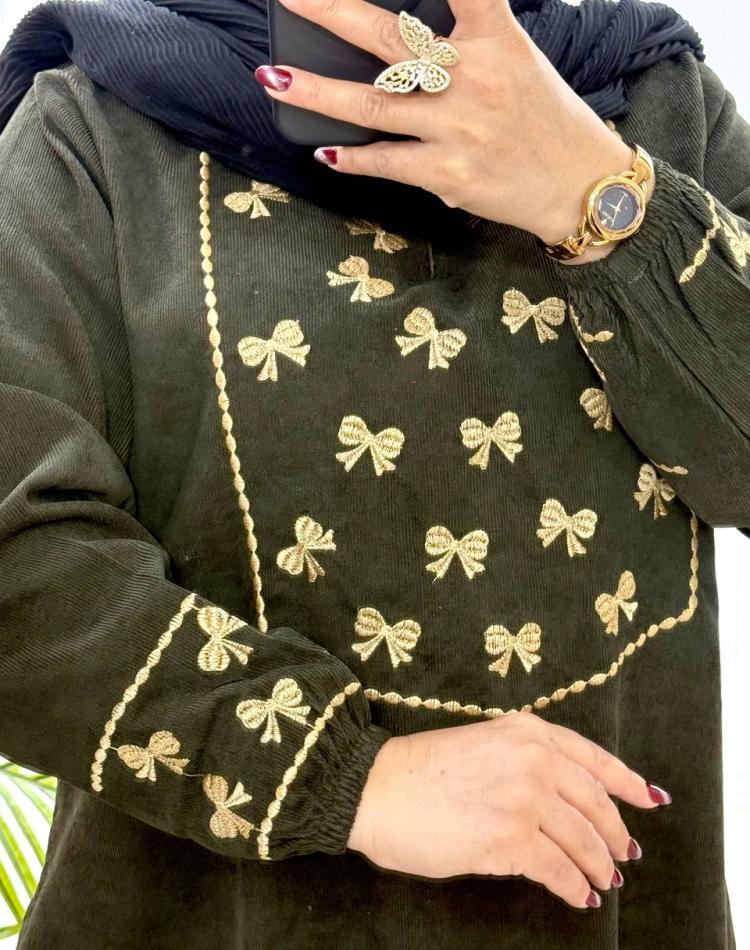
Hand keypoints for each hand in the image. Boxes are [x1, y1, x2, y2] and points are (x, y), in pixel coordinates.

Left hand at [255, 0, 633, 253]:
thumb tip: (394, 47)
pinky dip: (352, 158)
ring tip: (275, 80)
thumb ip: (463, 41)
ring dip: (317, 93)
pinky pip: (386, 162)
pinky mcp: (448, 172)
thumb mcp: (515, 59)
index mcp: (494, 38)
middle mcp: (473, 77)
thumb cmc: (542, 117)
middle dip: (331, 12)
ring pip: (372, 105)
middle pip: (389, 38)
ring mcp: (457, 127)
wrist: (577, 183)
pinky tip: (324, 152)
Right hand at [346, 710, 669, 909]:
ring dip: (600, 865)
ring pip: (583, 840)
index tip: (650, 798)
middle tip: (623, 854)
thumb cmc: (421, 770)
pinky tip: (579, 896)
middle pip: (595, 802)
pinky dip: (575, 886)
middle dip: (615, 833)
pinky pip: (559, 870)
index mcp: (527, 731)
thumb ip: (525, 759)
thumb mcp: (482, 744)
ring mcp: (526, 798)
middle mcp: (534, 759)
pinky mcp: (512, 840)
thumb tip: (562, 799)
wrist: (378, 788)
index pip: (593, 757)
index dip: (626, 781)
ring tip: (606, 880)